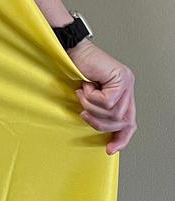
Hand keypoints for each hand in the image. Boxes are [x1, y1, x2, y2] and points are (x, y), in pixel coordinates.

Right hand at [67, 39, 135, 154]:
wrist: (71, 50)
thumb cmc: (76, 71)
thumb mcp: (89, 98)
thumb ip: (100, 111)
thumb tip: (105, 133)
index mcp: (123, 94)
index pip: (129, 123)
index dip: (121, 138)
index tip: (109, 149)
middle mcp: (128, 87)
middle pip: (122, 121)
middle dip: (100, 123)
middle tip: (84, 113)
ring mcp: (126, 82)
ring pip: (114, 112)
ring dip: (91, 107)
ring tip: (82, 94)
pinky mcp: (120, 78)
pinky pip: (107, 101)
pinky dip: (91, 97)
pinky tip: (85, 86)